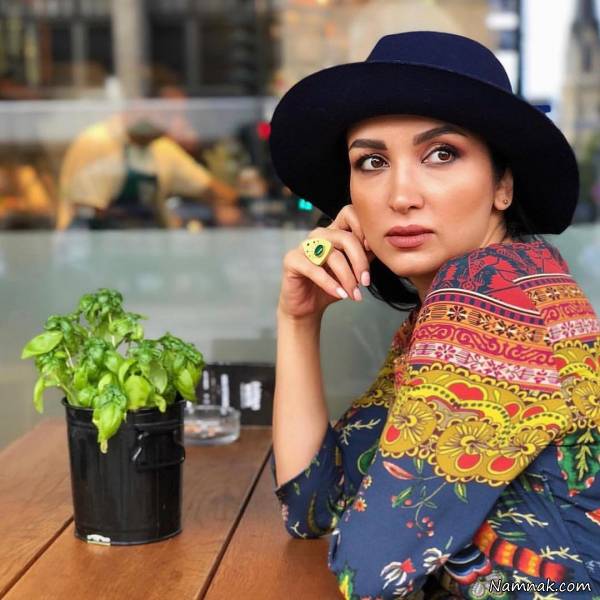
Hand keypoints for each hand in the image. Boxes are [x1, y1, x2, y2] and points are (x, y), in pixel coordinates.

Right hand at [278, 205, 374, 320]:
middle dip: (359, 261)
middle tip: (365, 282)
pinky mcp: (292, 260)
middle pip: (345, 237)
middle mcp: (318, 235)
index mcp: (334, 232)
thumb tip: (380, 246)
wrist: (308, 307)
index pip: (350, 214)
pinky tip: (340, 294)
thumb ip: (365, 255)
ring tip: (354, 294)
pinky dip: (330, 284)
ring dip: (347, 277)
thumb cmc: (332, 286)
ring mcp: (304, 246)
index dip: (363, 229)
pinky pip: (314, 269)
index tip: (371, 251)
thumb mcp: (354, 270)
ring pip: (332, 255)